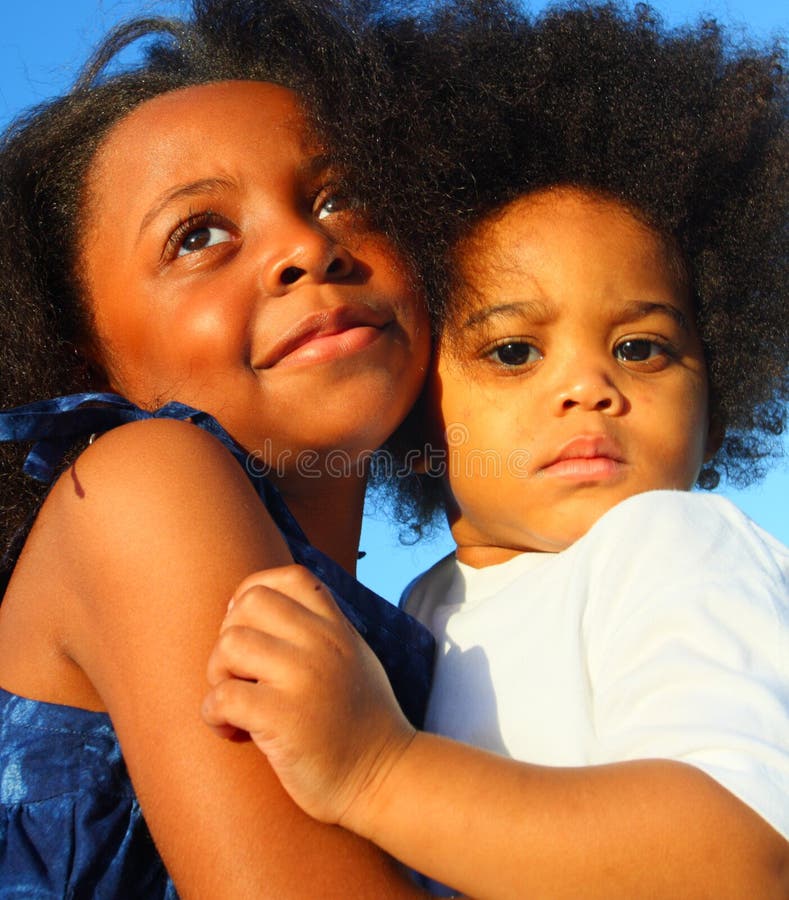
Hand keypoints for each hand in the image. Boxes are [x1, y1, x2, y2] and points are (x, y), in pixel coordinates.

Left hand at [201, 564, 416, 826]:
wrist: (386, 778)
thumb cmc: (361, 722)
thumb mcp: (353, 656)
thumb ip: (320, 627)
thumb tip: (258, 603)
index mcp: (338, 627)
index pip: (287, 577)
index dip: (254, 594)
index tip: (250, 629)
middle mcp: (323, 643)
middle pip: (249, 603)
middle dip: (229, 636)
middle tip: (240, 674)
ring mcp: (304, 678)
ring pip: (229, 644)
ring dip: (218, 675)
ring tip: (236, 703)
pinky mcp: (284, 719)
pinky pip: (222, 697)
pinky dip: (214, 716)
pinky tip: (234, 732)